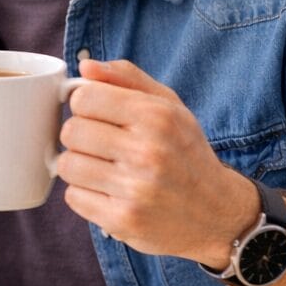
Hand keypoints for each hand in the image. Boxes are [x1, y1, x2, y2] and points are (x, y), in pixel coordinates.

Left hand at [57, 59, 259, 267]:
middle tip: (101, 145)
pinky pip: (73, 197)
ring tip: (104, 169)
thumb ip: (126, 78)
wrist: (218, 213)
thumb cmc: (185, 152)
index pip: (84, 98)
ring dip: (79, 166)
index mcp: (157, 117)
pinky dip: (85, 194)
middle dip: (80, 136)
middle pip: (71, 131)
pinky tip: (109, 192)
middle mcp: (147, 152)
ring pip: (67, 165)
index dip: (84, 105)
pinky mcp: (122, 220)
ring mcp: (134, 189)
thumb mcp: (168, 106)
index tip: (97, 114)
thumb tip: (85, 65)